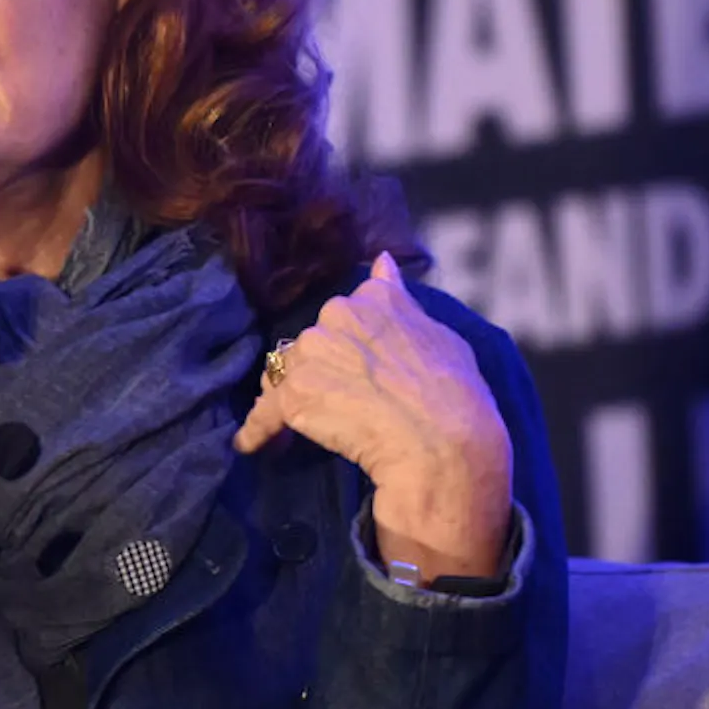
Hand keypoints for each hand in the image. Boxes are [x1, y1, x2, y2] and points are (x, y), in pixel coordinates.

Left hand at [234, 253, 512, 580]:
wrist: (443, 444)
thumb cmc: (457, 395)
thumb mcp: (441, 334)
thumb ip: (402, 300)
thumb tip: (381, 263)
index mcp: (373, 296)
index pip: (344, 314)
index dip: (348, 345)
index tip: (358, 368)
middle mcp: (335, 314)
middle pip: (311, 342)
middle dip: (319, 367)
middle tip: (342, 401)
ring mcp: (310, 353)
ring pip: (284, 372)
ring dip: (291, 395)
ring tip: (307, 424)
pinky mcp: (292, 396)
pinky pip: (263, 414)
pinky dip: (258, 431)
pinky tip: (252, 446)